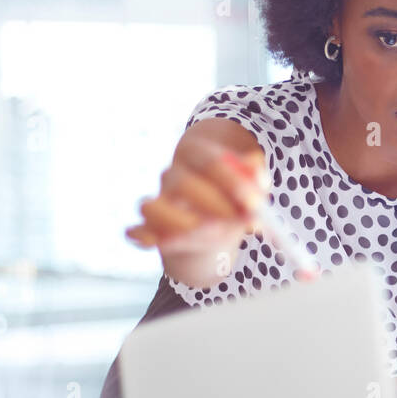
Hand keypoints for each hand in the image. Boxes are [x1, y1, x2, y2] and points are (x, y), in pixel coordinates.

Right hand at [125, 123, 270, 288]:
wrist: (215, 224)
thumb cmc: (234, 199)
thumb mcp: (251, 188)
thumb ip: (256, 180)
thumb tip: (258, 177)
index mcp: (197, 156)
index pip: (209, 161)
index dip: (232, 181)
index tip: (255, 203)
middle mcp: (172, 175)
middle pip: (182, 183)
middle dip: (212, 203)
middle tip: (237, 219)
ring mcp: (158, 201)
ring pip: (152, 206)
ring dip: (177, 221)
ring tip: (207, 232)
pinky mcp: (149, 227)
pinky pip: (138, 231)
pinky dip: (143, 236)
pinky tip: (157, 241)